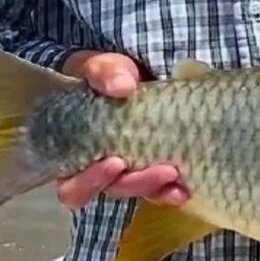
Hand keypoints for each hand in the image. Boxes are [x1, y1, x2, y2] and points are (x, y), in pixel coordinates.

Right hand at [54, 50, 189, 209]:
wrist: (132, 76)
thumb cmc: (105, 77)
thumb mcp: (100, 68)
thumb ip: (104, 73)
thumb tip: (122, 85)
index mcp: (74, 154)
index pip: (72, 186)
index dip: (90, 182)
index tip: (115, 161)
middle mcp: (99, 171)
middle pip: (112, 191)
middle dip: (137, 183)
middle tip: (164, 170)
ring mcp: (128, 172)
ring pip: (139, 192)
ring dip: (158, 187)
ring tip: (178, 175)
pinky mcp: (152, 169)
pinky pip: (159, 188)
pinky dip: (172, 188)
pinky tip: (187, 185)